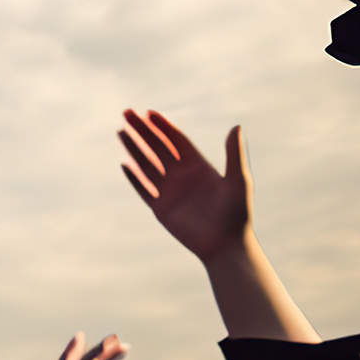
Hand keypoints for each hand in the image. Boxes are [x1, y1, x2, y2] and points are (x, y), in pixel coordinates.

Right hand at [119, 110, 250, 261]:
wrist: (225, 246)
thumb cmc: (236, 215)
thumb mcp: (238, 182)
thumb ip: (234, 154)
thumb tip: (237, 126)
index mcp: (199, 167)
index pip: (176, 141)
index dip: (162, 126)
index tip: (149, 113)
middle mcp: (182, 176)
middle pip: (157, 148)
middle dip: (142, 131)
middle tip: (127, 114)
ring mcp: (170, 191)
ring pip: (147, 165)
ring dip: (134, 148)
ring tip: (121, 132)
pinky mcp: (161, 208)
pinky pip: (143, 189)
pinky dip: (134, 178)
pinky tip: (124, 165)